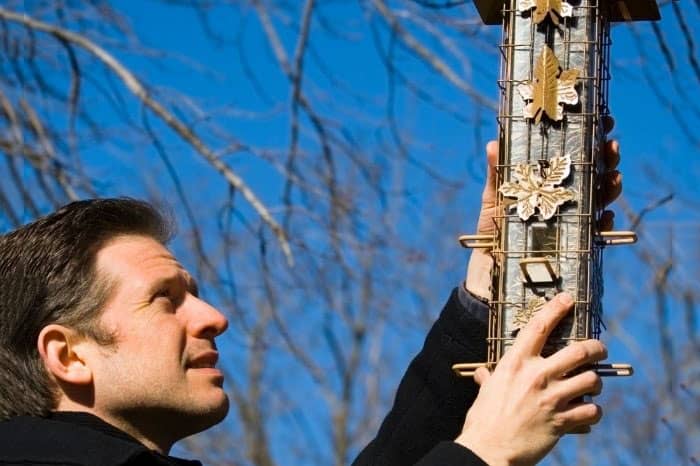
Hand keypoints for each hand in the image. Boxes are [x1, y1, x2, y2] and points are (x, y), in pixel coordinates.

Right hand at [455, 293, 606, 465]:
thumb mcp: (486, 391)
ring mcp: (552, 398)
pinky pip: (593, 411)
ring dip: (595, 382)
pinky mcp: (563, 421)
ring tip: (591, 385)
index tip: (568, 299)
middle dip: (596, 348)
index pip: (539, 327)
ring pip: (592, 380)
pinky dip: (594, 411)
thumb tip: (482, 374)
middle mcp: (537, 376)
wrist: (489, 449)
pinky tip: (587, 412)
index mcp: (515, 363)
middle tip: (598, 349)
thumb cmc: (483, 419)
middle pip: (580, 351)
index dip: (556, 309)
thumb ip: (489, 378)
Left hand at [465, 120, 621, 299]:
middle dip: (607, 159)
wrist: (489, 278)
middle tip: (611, 147)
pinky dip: (602, 224)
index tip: (602, 121)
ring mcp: (570, 223)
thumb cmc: (491, 234)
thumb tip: (493, 144)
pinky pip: (595, 234)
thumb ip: (497, 174)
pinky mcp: (572, 248)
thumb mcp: (493, 200)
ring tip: (613, 177)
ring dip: (611, 187)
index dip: (590, 139)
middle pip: (593, 175)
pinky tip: (604, 217)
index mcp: (546, 184)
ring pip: (600, 200)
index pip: (573, 157)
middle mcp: (563, 201)